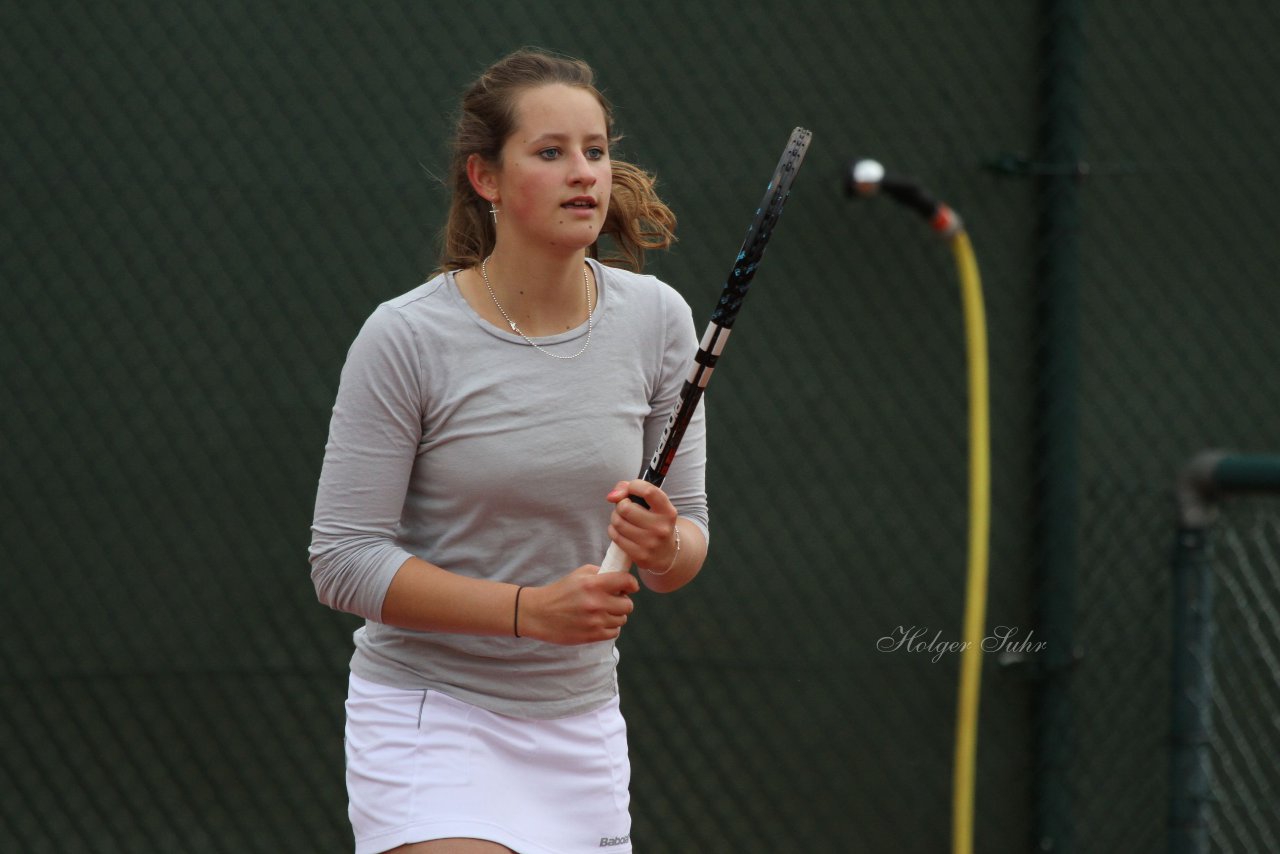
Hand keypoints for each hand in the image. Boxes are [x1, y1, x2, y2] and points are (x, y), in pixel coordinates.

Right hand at [519, 565, 638, 644]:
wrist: (539, 613)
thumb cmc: (560, 592)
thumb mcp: (579, 574)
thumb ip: (601, 573)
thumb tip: (621, 577)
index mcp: (593, 584)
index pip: (626, 582)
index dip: (631, 584)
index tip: (629, 587)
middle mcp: (596, 603)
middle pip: (628, 605)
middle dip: (622, 602)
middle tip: (613, 600)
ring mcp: (595, 621)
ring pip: (622, 619)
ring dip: (616, 615)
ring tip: (603, 612)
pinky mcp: (592, 636)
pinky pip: (614, 632)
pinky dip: (610, 627)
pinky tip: (599, 622)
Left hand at [606, 479, 678, 572]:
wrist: (666, 553)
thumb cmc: (655, 522)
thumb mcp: (653, 504)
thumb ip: (631, 489)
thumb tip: (612, 496)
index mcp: (667, 511)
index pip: (648, 491)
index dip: (633, 486)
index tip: (630, 489)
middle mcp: (661, 528)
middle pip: (626, 508)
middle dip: (620, 505)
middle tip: (625, 508)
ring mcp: (650, 543)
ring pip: (618, 522)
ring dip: (616, 518)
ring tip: (623, 519)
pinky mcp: (640, 556)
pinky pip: (616, 536)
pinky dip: (614, 530)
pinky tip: (621, 531)